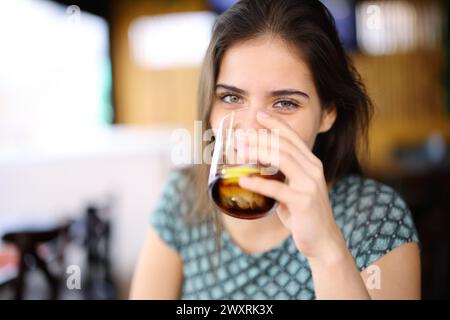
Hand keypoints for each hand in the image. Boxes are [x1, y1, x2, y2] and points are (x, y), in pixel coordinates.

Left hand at [238, 111, 346, 262]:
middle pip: (283, 145)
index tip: (259, 116)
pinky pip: (277, 188)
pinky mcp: (303, 201)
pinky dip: (258, 183)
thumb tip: (255, 167)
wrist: (322, 239)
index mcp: (311, 163)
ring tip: (239, 152)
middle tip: (240, 136)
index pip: (292, 138)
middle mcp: (313, 169)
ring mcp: (310, 184)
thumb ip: (281, 176)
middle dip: (259, 137)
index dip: (276, 124)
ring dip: (258, 152)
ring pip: (281, 159)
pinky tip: (242, 180)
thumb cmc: (304, 213)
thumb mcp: (294, 188)